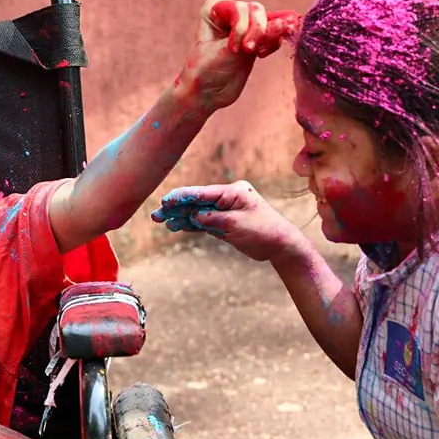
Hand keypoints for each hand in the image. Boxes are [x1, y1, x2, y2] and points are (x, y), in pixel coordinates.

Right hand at [152, 181, 305, 261]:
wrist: (281, 245)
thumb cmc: (263, 232)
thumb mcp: (236, 224)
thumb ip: (212, 218)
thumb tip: (193, 215)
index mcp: (232, 192)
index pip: (201, 193)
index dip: (181, 197)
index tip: (165, 202)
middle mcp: (228, 198)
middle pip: (196, 202)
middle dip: (176, 208)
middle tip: (156, 215)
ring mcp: (226, 210)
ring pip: (198, 212)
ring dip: (181, 217)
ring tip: (163, 222)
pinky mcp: (226, 222)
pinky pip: (205, 221)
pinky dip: (191, 224)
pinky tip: (177, 226)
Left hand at [176, 0, 298, 110]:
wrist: (206, 94)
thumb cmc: (205, 71)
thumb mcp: (228, 52)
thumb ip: (256, 37)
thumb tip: (285, 22)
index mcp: (214, 8)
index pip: (239, 8)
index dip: (241, 27)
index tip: (234, 49)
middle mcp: (229, 12)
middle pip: (256, 11)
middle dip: (257, 31)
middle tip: (250, 51)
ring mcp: (244, 24)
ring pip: (269, 20)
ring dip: (269, 36)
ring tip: (258, 53)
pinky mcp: (256, 39)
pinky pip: (275, 33)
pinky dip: (273, 42)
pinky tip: (261, 55)